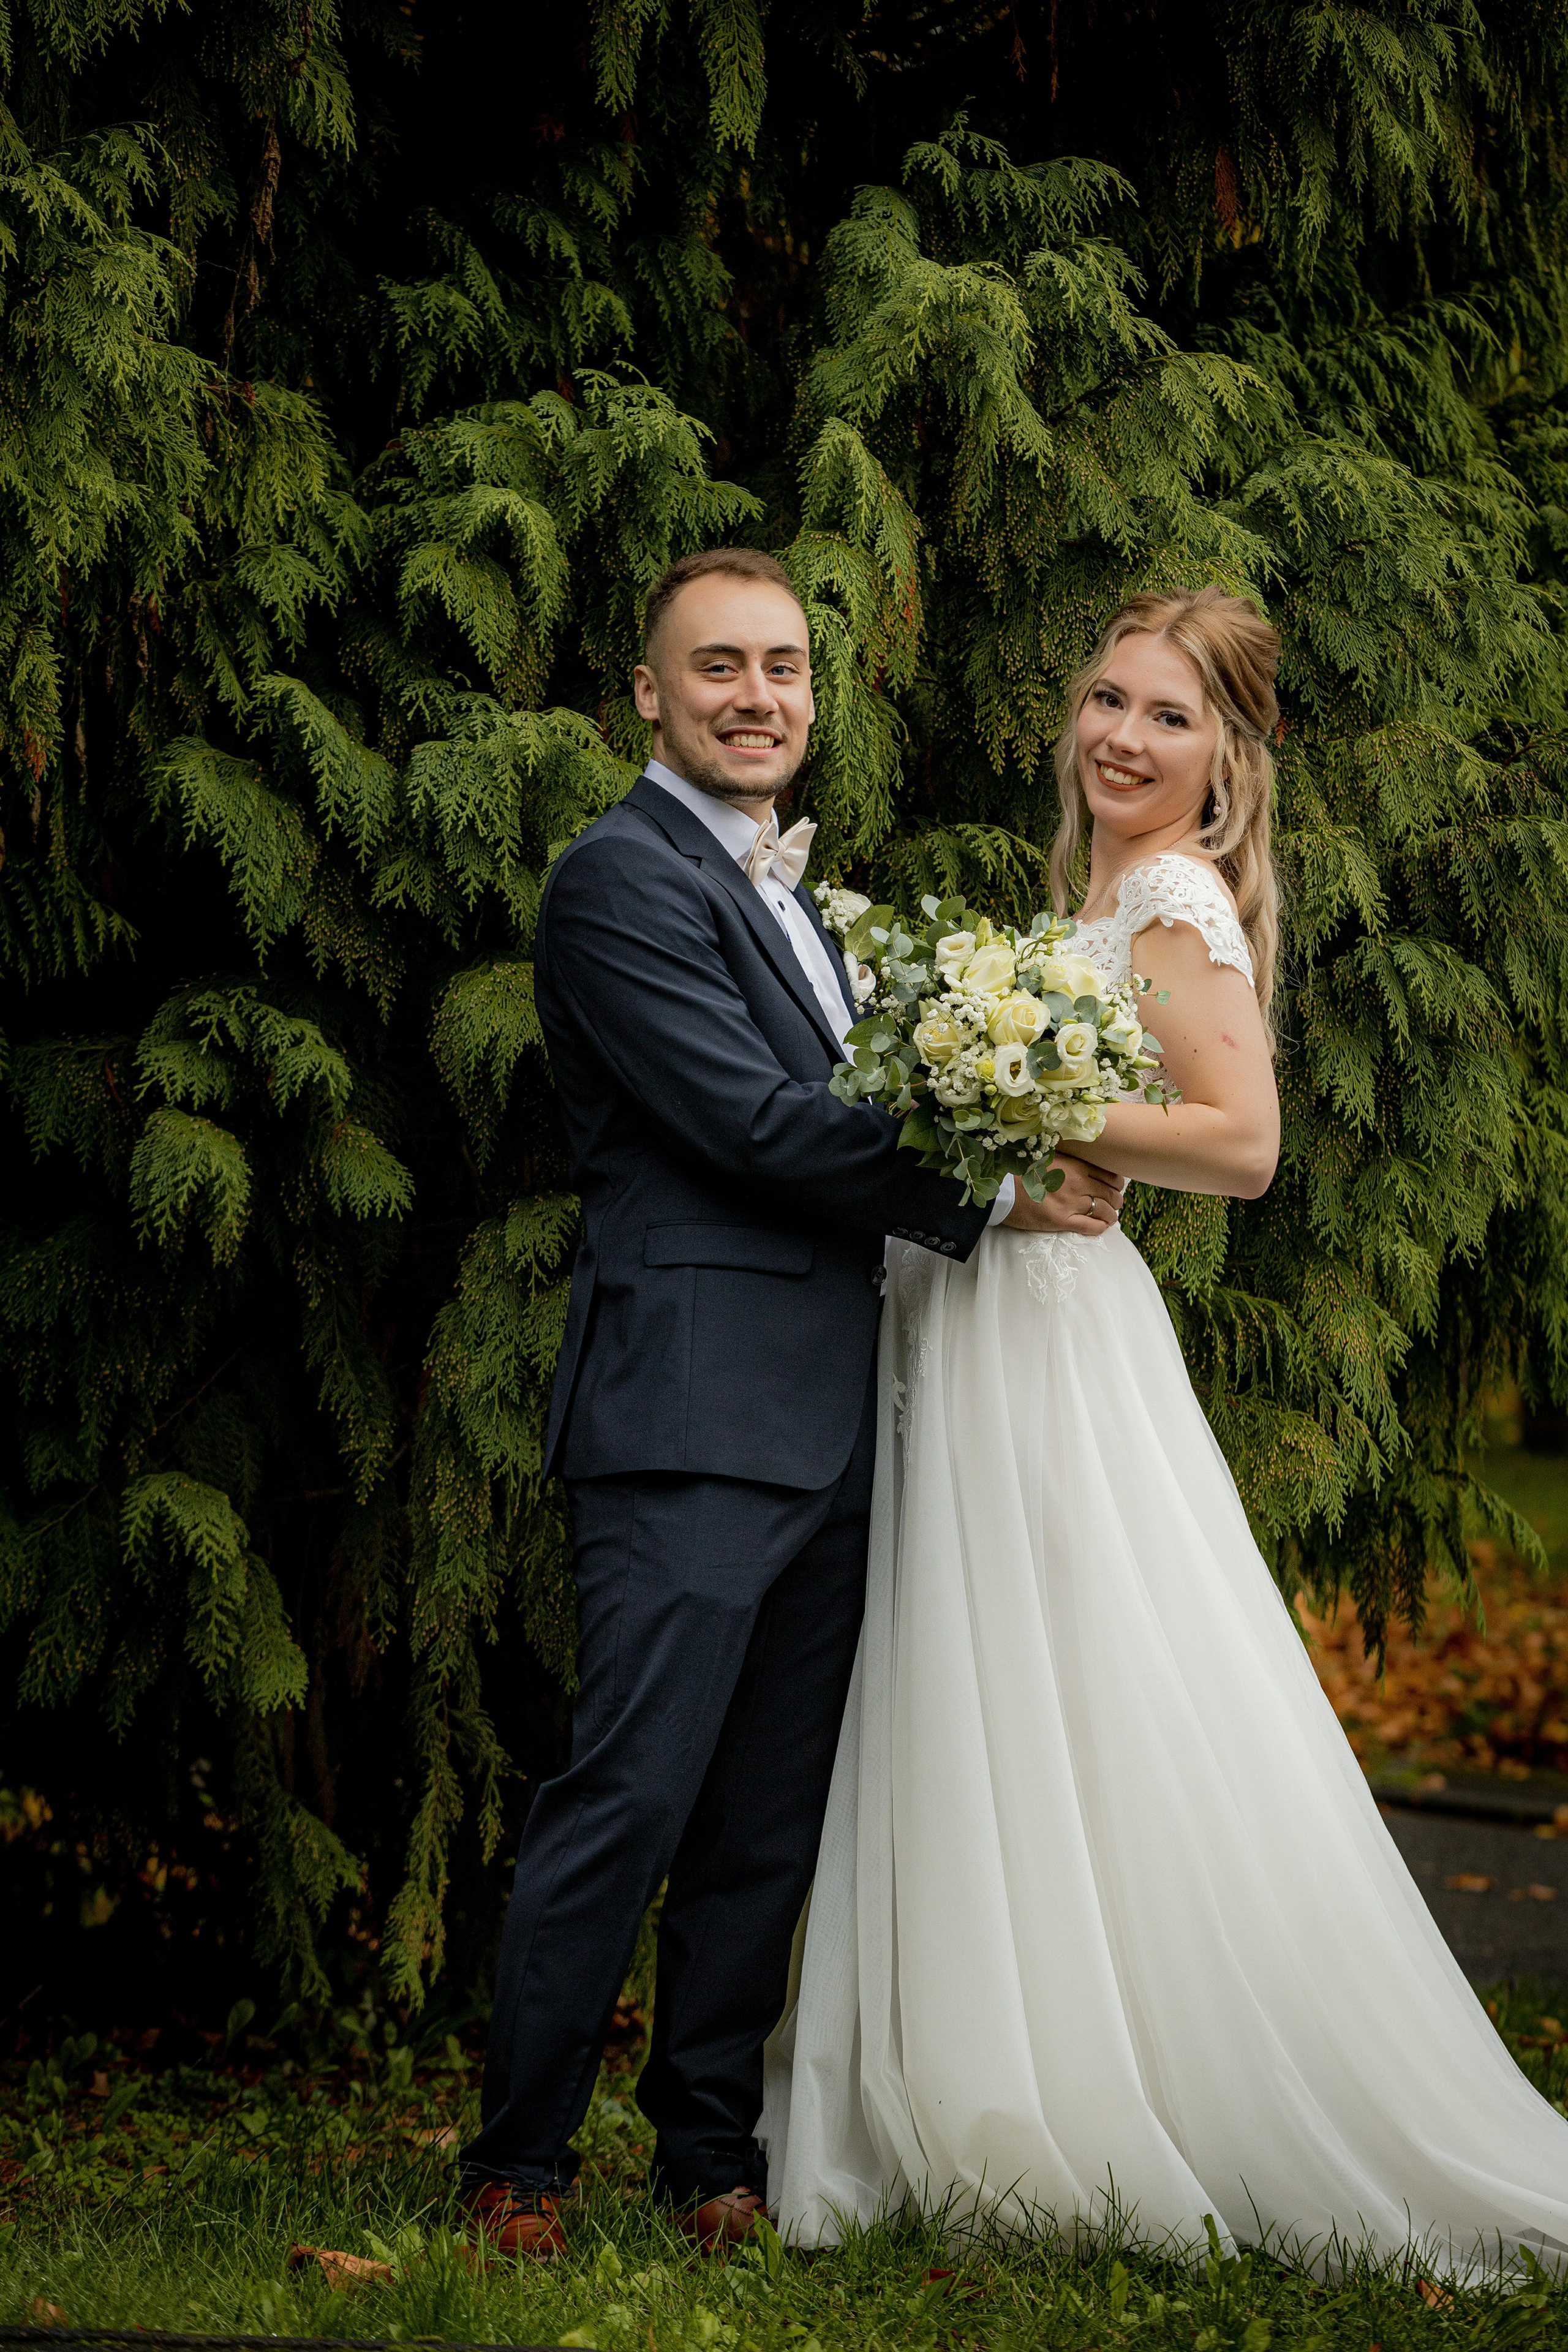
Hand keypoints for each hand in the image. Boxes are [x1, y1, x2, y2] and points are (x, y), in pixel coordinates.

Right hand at [1002, 1154, 1124, 1237]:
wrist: (1000, 1188)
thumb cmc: (1021, 1170)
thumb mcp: (1048, 1157)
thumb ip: (1068, 1160)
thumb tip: (1082, 1163)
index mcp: (1076, 1166)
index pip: (1110, 1176)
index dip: (1117, 1183)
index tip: (1114, 1187)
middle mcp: (1078, 1184)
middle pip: (1111, 1194)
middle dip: (1116, 1200)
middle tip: (1114, 1203)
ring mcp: (1071, 1203)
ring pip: (1105, 1211)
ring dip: (1111, 1215)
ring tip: (1109, 1217)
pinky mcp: (1062, 1221)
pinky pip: (1091, 1227)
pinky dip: (1101, 1228)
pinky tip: (1101, 1227)